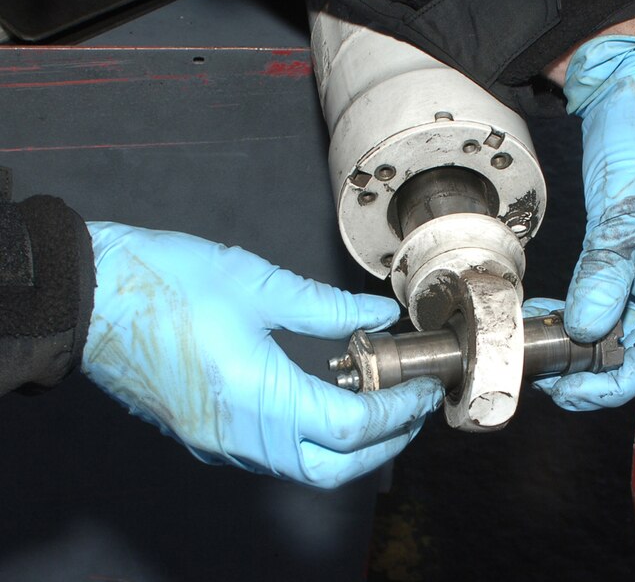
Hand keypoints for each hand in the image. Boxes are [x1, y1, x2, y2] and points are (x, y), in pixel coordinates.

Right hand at [82, 222, 443, 487]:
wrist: (90, 298)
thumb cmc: (167, 282)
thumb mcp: (256, 283)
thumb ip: (325, 306)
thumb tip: (379, 313)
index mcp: (258, 398)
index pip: (351, 428)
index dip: (399, 411)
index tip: (426, 387)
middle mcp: (242, 436)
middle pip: (332, 470)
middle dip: (385, 445)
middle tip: (414, 408)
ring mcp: (220, 443)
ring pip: (303, 468)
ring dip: (351, 446)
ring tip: (380, 403)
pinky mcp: (206, 436)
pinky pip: (274, 455)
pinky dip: (314, 439)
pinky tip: (327, 401)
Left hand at [531, 36, 634, 410]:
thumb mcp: (626, 213)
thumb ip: (605, 275)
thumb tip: (582, 329)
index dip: (613, 382)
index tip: (569, 390)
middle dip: (591, 362)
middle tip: (544, 366)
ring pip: (622, 324)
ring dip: (582, 336)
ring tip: (541, 334)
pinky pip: (612, 296)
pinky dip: (582, 306)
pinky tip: (553, 307)